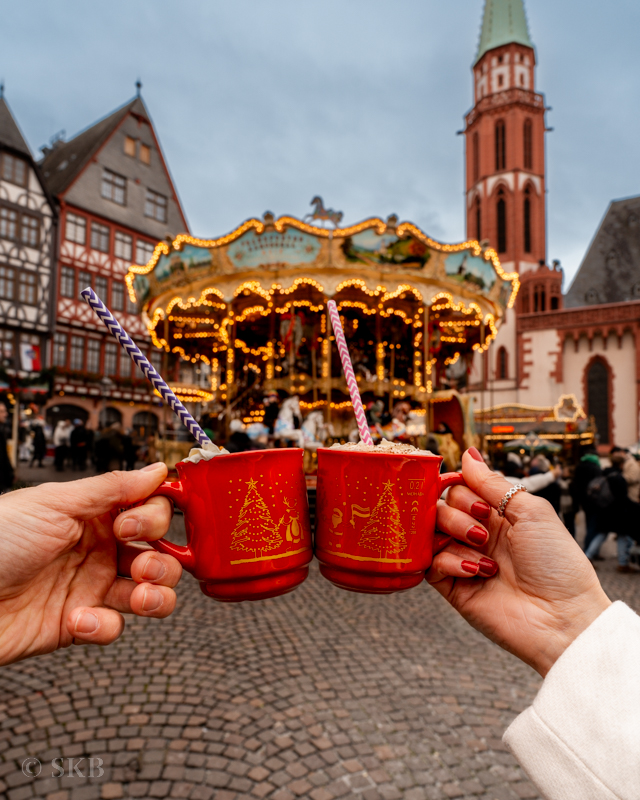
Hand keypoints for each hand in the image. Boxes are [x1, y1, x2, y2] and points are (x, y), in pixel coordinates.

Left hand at [0, 463, 180, 665]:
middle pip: (161, 554)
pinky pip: (114, 628)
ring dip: (155, 596)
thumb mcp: (54, 503)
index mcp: (95, 515)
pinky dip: (104, 626)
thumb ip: (112, 487)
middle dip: (162, 562)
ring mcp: (91, 587)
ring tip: (137, 596)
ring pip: (151, 593)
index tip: (132, 525)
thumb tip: (156, 468)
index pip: (151, 511)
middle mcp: (100, 550)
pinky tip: (78, 619)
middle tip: (140, 565)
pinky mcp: (79, 624)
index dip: (154, 519)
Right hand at [427, 449, 610, 675]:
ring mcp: (463, 560)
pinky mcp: (453, 587)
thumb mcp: (531, 511)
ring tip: (484, 552)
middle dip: (458, 513)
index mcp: (496, 515)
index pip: (459, 488)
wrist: (563, 616)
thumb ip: (493, 484)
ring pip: (432, 532)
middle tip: (484, 530)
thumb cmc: (557, 563)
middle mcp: (476, 535)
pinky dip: (451, 561)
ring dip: (456, 535)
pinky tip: (478, 571)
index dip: (460, 488)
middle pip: (441, 507)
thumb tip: (468, 454)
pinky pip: (432, 564)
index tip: (477, 500)